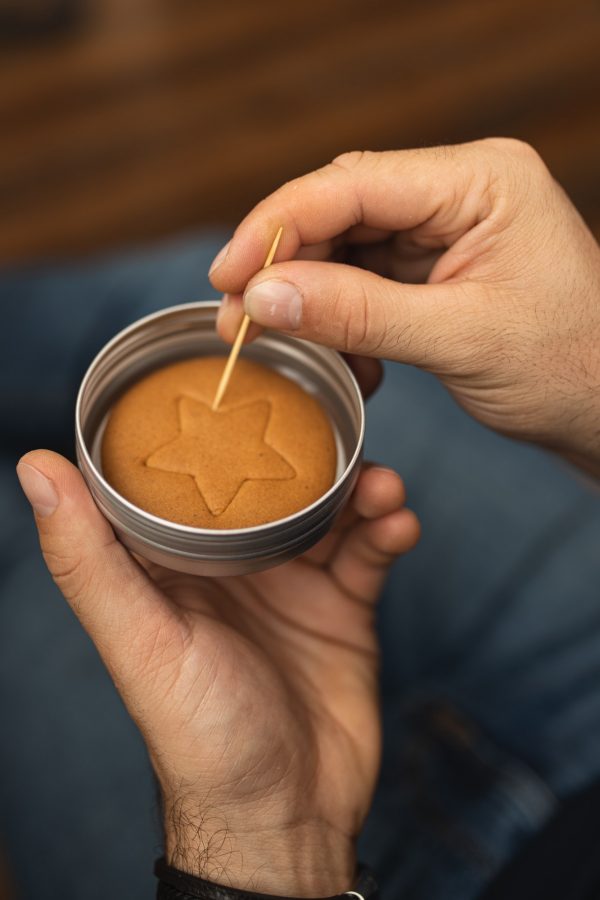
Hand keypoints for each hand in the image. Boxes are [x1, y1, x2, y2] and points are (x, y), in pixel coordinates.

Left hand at [16, 452, 418, 896]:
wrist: (286, 816)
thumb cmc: (198, 734)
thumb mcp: (140, 639)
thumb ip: (89, 559)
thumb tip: (36, 464)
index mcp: (176, 563)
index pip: (188, 476)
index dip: (206, 425)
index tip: (234, 374)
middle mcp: (233, 565)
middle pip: (271, 483)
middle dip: (306, 451)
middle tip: (335, 422)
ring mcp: (291, 582)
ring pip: (329, 509)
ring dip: (359, 487)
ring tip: (382, 482)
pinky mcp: (341, 607)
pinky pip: (368, 553)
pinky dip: (387, 530)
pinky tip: (401, 522)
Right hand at [211, 140, 599, 476]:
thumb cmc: (570, 368)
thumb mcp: (461, 340)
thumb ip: (359, 314)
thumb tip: (262, 296)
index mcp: (481, 181)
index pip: (354, 183)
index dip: (277, 225)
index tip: (227, 275)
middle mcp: (459, 192)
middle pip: (341, 208)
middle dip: (283, 263)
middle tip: (235, 315)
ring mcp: (446, 230)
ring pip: (346, 246)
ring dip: (306, 295)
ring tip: (271, 340)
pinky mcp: (436, 269)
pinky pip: (366, 280)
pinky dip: (339, 317)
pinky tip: (339, 356)